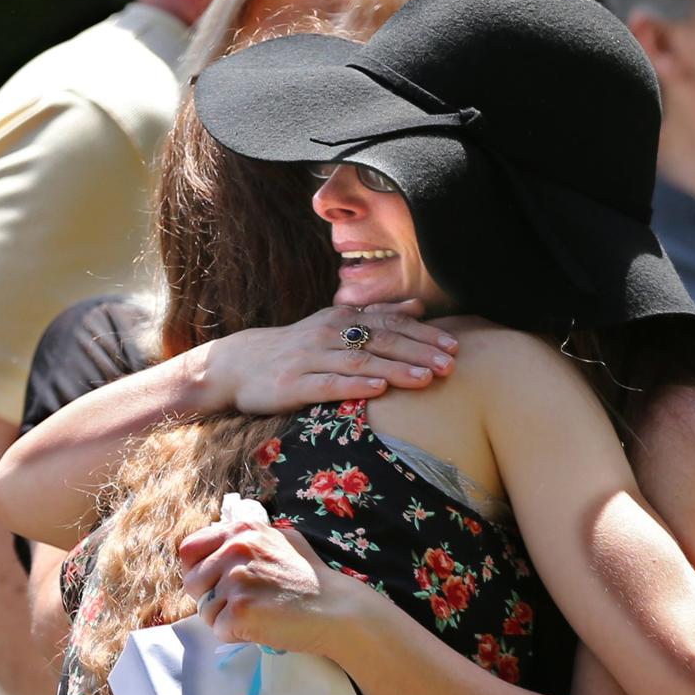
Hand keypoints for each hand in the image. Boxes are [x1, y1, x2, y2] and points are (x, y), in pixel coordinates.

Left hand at [179, 519, 360, 653]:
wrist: (334, 607)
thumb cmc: (310, 577)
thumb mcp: (280, 539)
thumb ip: (247, 538)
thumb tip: (219, 543)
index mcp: (242, 530)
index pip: (189, 549)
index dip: (196, 569)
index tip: (212, 582)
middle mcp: (235, 550)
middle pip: (191, 582)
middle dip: (210, 597)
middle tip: (241, 602)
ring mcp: (236, 580)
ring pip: (204, 610)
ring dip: (224, 618)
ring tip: (257, 613)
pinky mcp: (239, 610)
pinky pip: (219, 630)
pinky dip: (237, 634)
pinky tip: (262, 626)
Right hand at [197, 300, 458, 413]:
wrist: (240, 365)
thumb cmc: (297, 347)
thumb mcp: (335, 326)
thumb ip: (377, 316)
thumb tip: (417, 305)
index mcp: (342, 319)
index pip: (391, 323)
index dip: (424, 334)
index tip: (454, 346)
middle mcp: (329, 334)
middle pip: (381, 340)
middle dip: (419, 352)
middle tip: (450, 364)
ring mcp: (311, 358)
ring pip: (360, 361)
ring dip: (396, 368)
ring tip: (427, 378)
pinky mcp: (294, 385)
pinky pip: (329, 384)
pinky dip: (355, 385)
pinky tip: (379, 388)